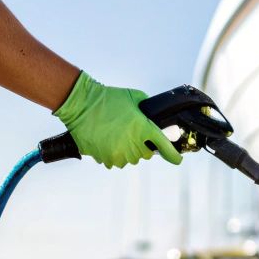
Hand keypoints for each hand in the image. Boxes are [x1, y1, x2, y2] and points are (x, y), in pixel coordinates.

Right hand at [53, 72, 182, 168]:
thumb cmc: (109, 99)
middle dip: (142, 145)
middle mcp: (133, 145)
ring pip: (130, 159)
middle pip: (146, 154)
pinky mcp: (105, 158)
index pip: (164, 147)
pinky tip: (108, 140)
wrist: (82, 105)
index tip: (177, 160)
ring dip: (127, 150)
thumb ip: (148, 110)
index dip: (172, 155)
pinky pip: (115, 161)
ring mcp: (118, 154)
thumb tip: (154, 117)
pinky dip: (113, 153)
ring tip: (117, 134)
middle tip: (132, 132)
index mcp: (143, 129)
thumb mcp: (135, 97)